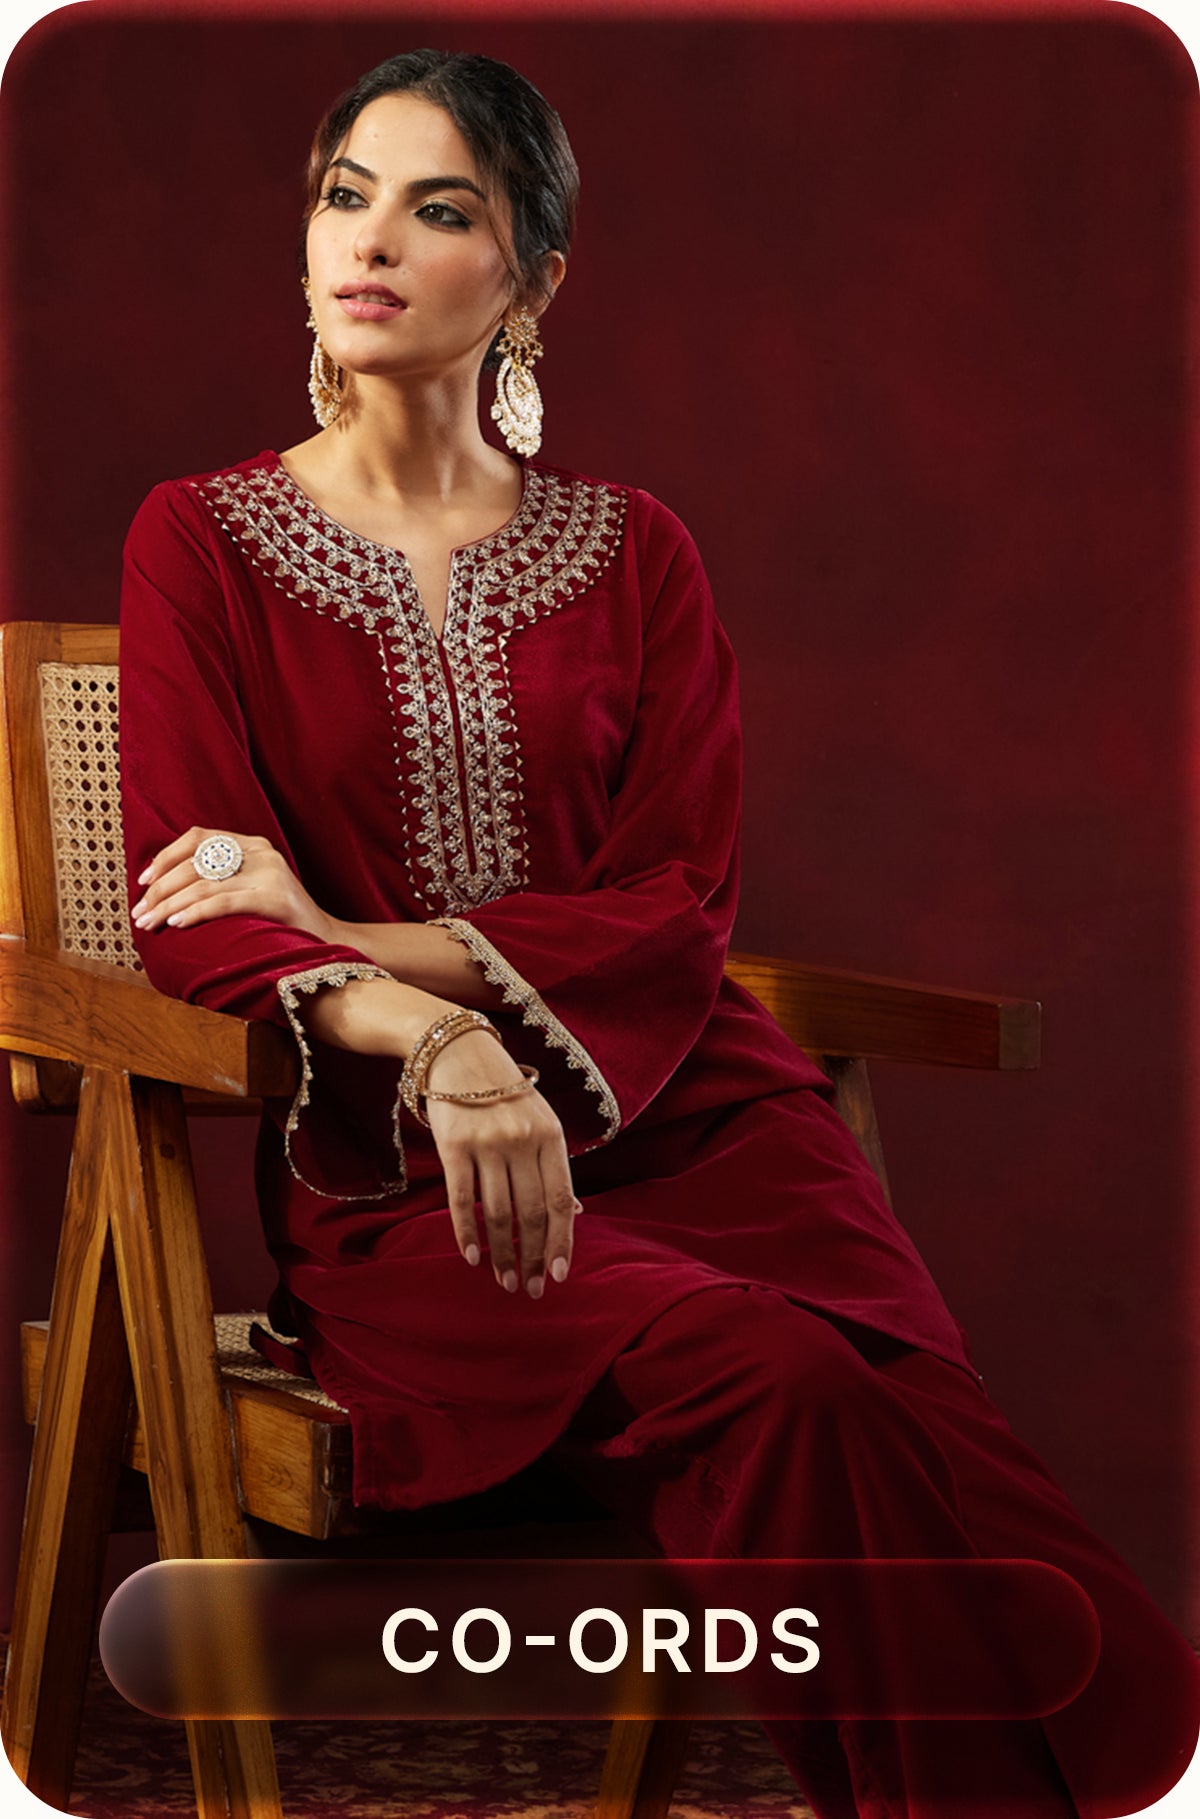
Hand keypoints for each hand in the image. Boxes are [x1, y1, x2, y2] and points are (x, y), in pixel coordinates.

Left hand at [131, 826, 335, 940]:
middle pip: (195, 863)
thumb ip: (220, 879)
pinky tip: (176, 924)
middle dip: (159, 889)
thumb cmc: (280, 921)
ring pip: (203, 884)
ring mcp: (269, 873)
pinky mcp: (274, 898)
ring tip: (149, 924)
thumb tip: (163, 889)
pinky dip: (194, 912)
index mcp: (252, 844)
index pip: (197, 838)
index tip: (143, 882)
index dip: (165, 857)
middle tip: (139, 913)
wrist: (327, 942)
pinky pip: (222, 902)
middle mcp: (260, 851)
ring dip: (168, 905)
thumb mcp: (250, 889)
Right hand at [423, 1029, 580, 1300]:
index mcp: (552, 1137)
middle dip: (532, 1257)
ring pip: (498, 1213)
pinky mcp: (454, 1147)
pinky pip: (462, 1200)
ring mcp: (488, 1144)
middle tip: (531, 1289)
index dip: (561, 1242)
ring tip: (505, 1280)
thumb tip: (575, 1214)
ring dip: (502, 1254)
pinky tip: (472, 1257)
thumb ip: (555, 1167)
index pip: (560, 1201)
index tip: (559, 1275)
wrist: (459, 1053)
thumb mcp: (542, 1121)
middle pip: (531, 1214)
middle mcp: (523, 1141)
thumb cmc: (506, 1094)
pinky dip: (467, 1234)